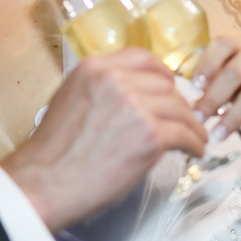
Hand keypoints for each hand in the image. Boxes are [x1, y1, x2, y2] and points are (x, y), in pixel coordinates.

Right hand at [0, 48, 206, 232]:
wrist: (46, 182)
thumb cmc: (54, 151)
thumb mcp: (70, 99)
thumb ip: (100, 88)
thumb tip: (132, 93)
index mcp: (93, 69)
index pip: (142, 58)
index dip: (161, 73)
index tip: (169, 85)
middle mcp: (115, 81)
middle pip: (164, 84)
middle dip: (177, 102)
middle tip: (182, 117)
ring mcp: (135, 107)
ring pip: (179, 108)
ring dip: (190, 124)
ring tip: (194, 136)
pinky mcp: (150, 135)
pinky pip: (184, 134)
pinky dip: (194, 143)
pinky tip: (194, 150)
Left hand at [191, 36, 240, 145]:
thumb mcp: (229, 85)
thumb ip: (211, 87)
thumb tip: (187, 105)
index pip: (222, 45)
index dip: (206, 65)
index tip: (193, 88)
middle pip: (236, 71)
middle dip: (214, 97)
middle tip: (199, 119)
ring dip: (234, 116)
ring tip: (218, 134)